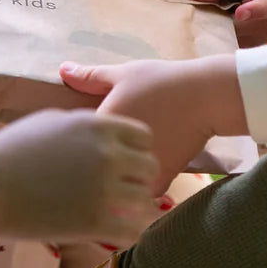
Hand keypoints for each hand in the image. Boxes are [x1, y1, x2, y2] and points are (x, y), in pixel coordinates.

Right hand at [0, 109, 157, 244]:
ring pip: (145, 200)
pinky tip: (114, 234)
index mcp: (97, 126)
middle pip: (150, 167)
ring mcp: (104, 189)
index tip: (126, 162)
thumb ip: (80, 124)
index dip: (136, 150)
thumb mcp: (47, 121)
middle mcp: (108, 154)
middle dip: (138, 178)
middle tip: (125, 189)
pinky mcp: (95, 222)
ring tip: (120, 214)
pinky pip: (132, 231)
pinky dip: (127, 235)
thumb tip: (95, 127)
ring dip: (133, 208)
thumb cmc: (10, 152)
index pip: (144, 136)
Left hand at [60, 56, 245, 195]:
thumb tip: (62, 70)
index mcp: (100, 129)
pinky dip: (136, 194)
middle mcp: (115, 156)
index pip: (72, 148)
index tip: (74, 147)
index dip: (73, 148)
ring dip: (112, 188)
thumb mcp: (122, 74)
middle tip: (86, 169)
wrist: (204, 97)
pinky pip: (138, 198)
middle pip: (90, 174)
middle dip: (88, 173)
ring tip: (109, 180)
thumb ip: (90, 77)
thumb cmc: (160, 81)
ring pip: (115, 191)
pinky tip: (134, 182)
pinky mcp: (158, 182)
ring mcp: (136, 172)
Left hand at [188, 0, 266, 47]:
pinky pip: (226, 44)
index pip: (264, 6)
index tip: (240, 13)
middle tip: (207, 4)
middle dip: (216, 18)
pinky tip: (218, 20)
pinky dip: (217, 33)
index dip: (252, 11)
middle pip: (236, 27)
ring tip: (219, 9)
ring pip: (228, 38)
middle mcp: (266, 22)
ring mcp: (258, 38)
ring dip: (215, 26)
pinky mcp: (247, 46)